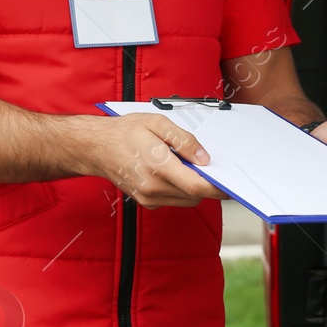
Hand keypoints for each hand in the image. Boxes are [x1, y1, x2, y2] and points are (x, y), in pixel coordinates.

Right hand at [84, 114, 227, 207]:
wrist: (97, 148)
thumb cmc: (125, 132)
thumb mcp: (157, 124)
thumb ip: (183, 141)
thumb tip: (203, 158)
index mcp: (157, 166)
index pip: (196, 186)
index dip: (217, 187)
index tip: (230, 182)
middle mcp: (153, 187)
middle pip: (195, 194)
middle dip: (208, 183)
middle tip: (211, 167)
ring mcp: (149, 197)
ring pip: (187, 199)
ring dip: (195, 187)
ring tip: (187, 165)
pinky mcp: (147, 202)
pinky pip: (175, 200)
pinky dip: (182, 189)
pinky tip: (174, 172)